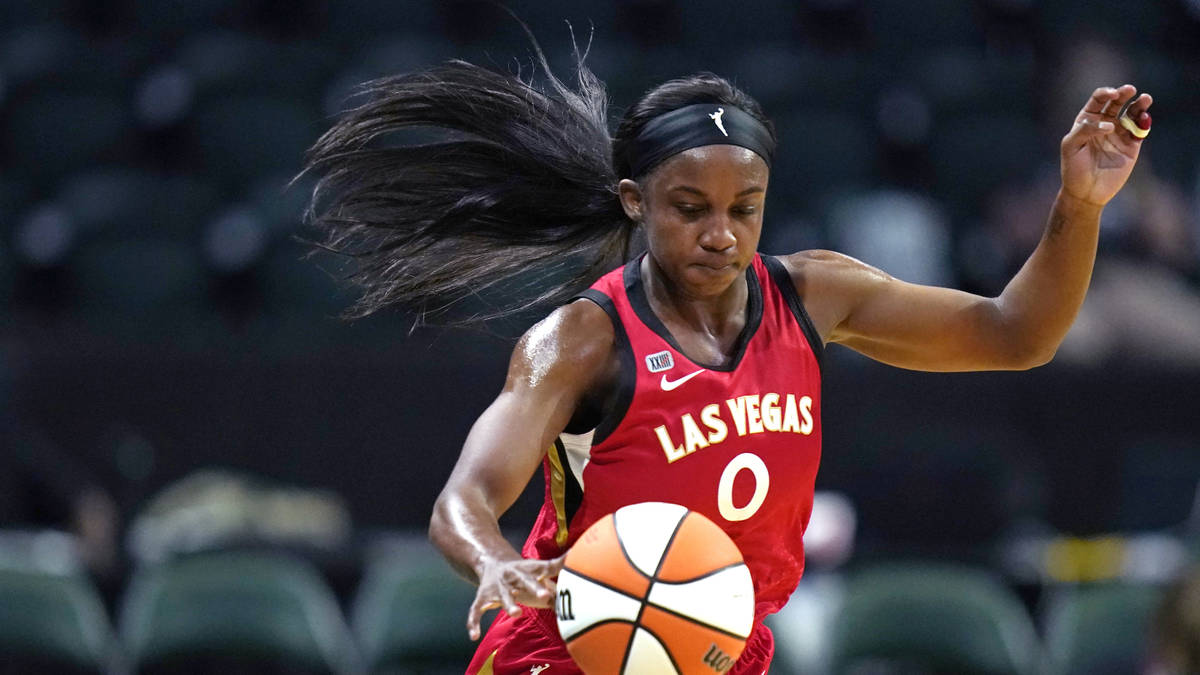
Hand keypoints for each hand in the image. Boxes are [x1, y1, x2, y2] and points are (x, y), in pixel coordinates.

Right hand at [467, 554, 564, 639]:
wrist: (491, 561)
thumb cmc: (523, 573)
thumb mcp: (539, 571)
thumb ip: (558, 576)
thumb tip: (581, 580)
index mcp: (529, 569)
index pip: (545, 567)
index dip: (556, 568)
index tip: (566, 567)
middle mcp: (514, 575)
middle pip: (525, 581)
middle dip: (535, 587)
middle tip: (546, 594)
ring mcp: (498, 586)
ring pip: (503, 596)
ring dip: (510, 604)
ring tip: (516, 613)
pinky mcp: (483, 596)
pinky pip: (476, 610)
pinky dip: (473, 622)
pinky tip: (473, 635)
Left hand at [1060, 84, 1152, 206]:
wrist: (1086, 192)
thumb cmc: (1073, 169)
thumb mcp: (1070, 146)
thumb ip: (1085, 130)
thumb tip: (1109, 125)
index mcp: (1087, 121)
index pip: (1098, 101)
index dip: (1105, 94)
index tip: (1112, 95)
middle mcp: (1105, 124)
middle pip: (1117, 103)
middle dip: (1124, 94)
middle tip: (1130, 90)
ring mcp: (1119, 134)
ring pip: (1132, 114)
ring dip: (1139, 105)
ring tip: (1145, 99)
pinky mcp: (1131, 145)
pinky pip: (1140, 130)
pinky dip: (1144, 123)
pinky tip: (1144, 118)